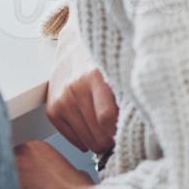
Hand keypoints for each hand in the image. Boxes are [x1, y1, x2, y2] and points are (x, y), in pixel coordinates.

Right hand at [46, 20, 117, 153]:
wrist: (75, 47)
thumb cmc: (101, 62)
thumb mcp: (119, 73)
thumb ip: (127, 98)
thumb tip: (135, 130)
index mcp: (94, 77)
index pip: (107, 119)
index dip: (121, 132)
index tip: (130, 133)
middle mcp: (74, 89)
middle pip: (97, 135)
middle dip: (112, 140)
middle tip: (119, 132)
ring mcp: (61, 99)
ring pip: (86, 140)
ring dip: (99, 140)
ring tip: (106, 129)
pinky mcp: (52, 108)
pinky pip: (72, 138)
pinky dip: (84, 139)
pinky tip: (91, 128)